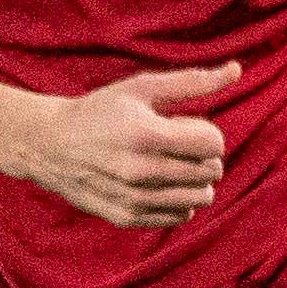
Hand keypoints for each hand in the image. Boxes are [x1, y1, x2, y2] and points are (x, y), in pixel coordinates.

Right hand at [23, 62, 238, 228]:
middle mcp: (141, 171)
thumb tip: (237, 70)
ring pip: (201, 199)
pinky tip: (161, 184)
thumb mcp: (142, 88)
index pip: (214, 144)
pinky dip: (180, 201)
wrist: (49, 145)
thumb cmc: (101, 110)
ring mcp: (134, 198)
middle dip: (204, 157)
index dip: (208, 133)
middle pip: (211, 172)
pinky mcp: (127, 217)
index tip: (187, 127)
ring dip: (197, 181)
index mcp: (147, 135)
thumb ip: (193, 82)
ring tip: (174, 165)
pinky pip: (180, 217)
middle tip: (180, 146)